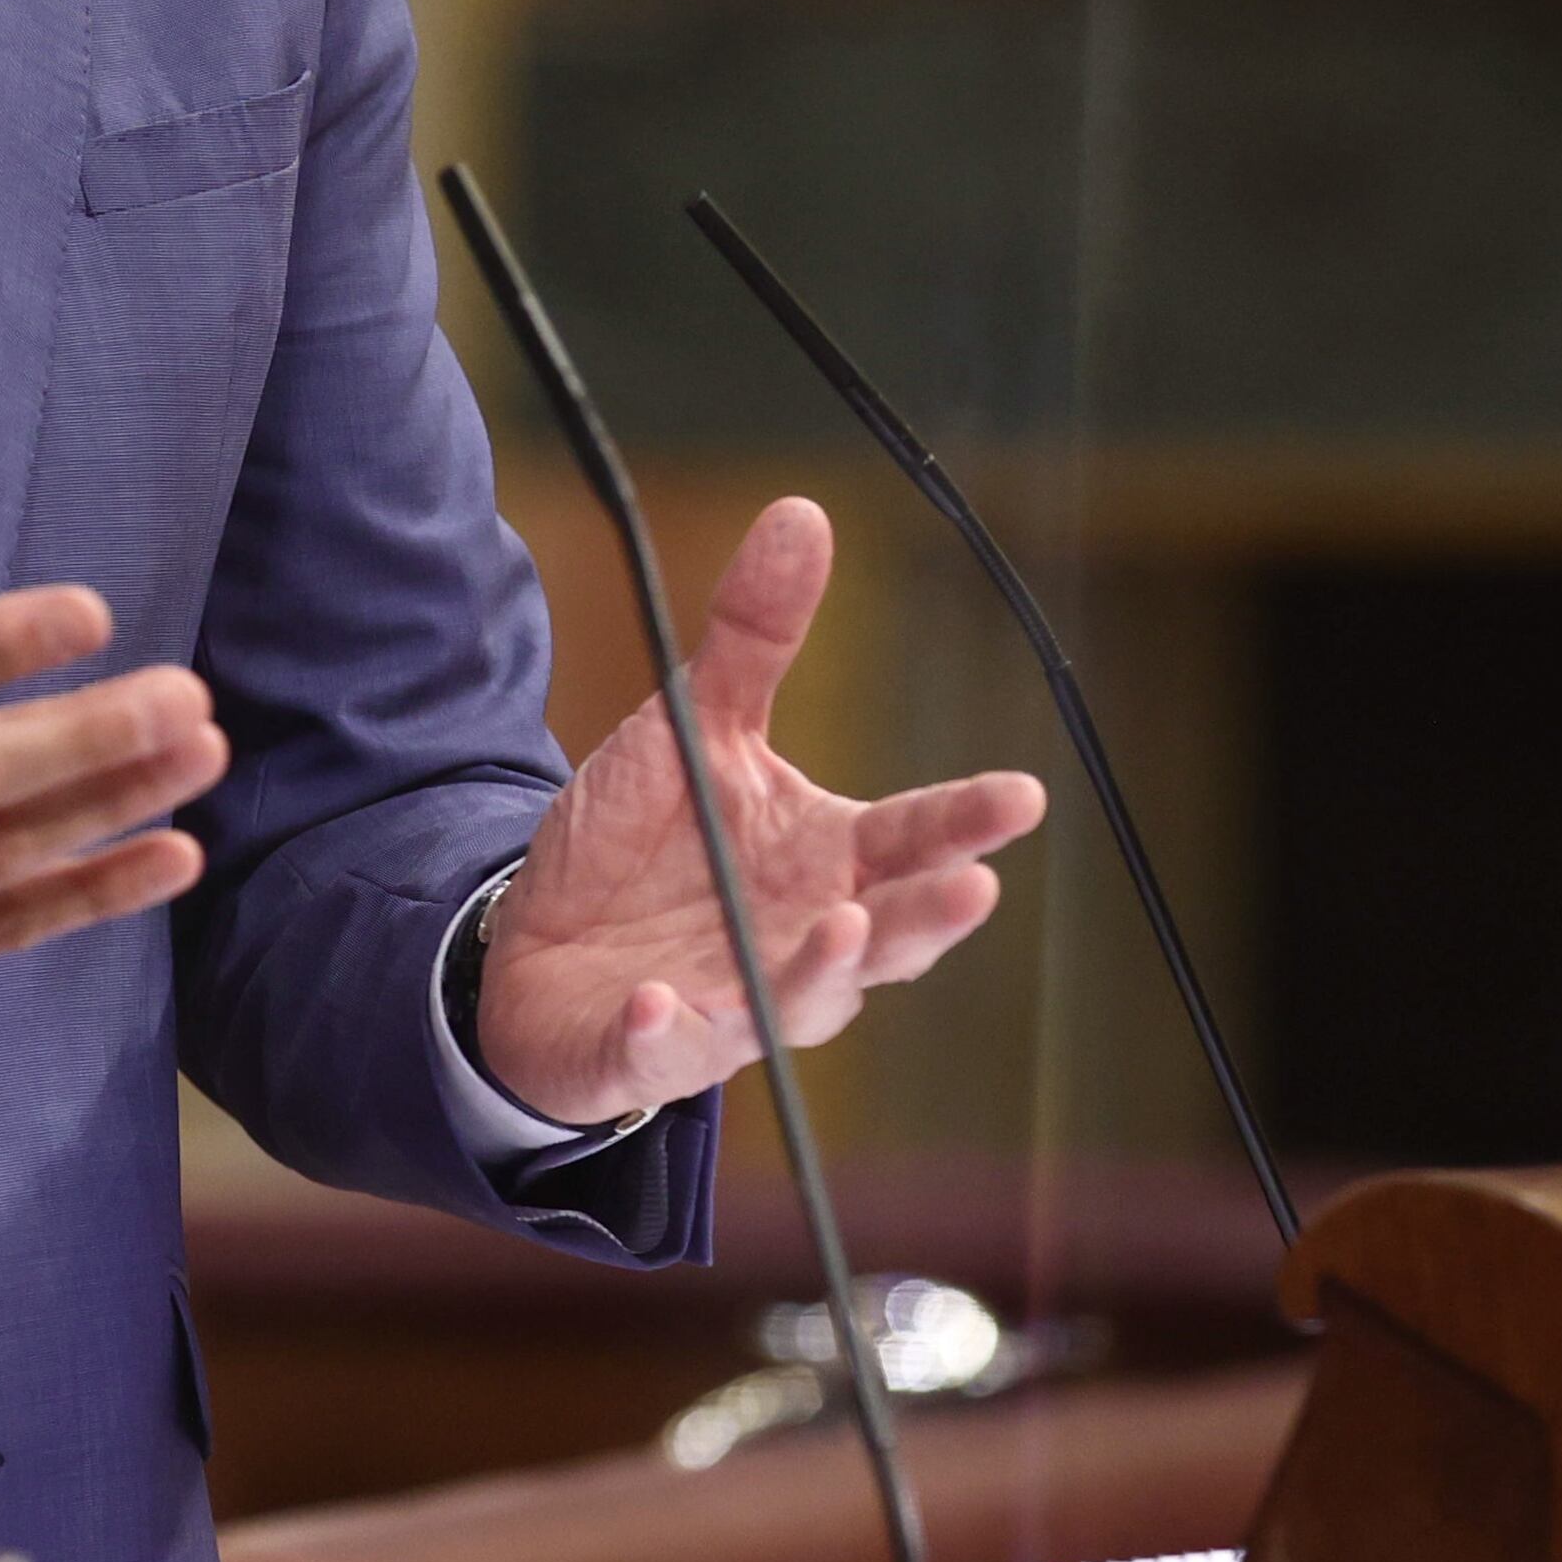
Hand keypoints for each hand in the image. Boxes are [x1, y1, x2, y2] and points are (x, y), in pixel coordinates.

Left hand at [472, 497, 1046, 1125]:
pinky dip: (666, 1034)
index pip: (910, 842)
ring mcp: (732, 1004)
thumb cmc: (644, 844)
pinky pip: (665, 1050)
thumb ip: (755, 636)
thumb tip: (805, 511)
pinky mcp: (652, 1048)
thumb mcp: (694, 725)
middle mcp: (798, 941)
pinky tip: (661, 1006)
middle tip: (972, 887)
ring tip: (842, 926)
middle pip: (883, 937)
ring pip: (797, 1004)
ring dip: (821, 973)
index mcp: (822, 862)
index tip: (1022, 796)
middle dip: (925, 917)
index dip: (965, 821)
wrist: (538, 945)